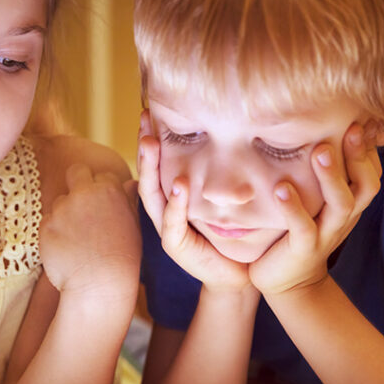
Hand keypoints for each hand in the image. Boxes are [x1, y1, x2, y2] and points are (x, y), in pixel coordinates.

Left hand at [40, 163, 141, 301]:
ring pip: (60, 200)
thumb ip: (128, 199)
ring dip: (66, 213)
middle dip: (78, 183)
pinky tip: (68, 248)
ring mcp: (62, 209)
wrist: (100, 285)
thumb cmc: (122, 257)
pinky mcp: (45, 226)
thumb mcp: (134, 225)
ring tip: (79, 238)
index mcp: (109, 190)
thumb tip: (131, 182)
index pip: (102, 176)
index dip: (103, 190)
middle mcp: (84, 194)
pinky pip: (48, 221)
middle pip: (75, 172)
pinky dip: (55, 232)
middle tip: (84, 206)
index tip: (104, 206)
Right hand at [136, 110, 251, 292]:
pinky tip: (179, 184)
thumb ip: (219, 173)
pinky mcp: (176, 246)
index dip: (151, 138)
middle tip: (145, 117)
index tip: (150, 110)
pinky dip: (175, 204)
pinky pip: (172, 223)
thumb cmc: (232, 233)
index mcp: (172, 197)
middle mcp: (165, 210)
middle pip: (148, 173)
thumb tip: (234, 132)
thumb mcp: (223, 198)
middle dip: (145, 145)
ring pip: (152, 195)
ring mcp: (167, 228)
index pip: (157, 163)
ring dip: (151, 168)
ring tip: (152, 143)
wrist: (238, 273)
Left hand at [249, 123, 380, 294]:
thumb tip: (317, 126)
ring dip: (331, 176)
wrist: (288, 281)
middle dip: (359, 156)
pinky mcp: (304, 249)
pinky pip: (303, 228)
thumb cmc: (302, 228)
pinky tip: (281, 188)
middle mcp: (345, 216)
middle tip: (349, 127)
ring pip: (341, 203)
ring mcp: (327, 233)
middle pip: (366, 184)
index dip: (370, 147)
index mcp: (351, 201)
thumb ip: (324, 171)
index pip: (371, 170)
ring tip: (319, 151)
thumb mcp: (318, 199)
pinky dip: (294, 207)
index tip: (360, 117)